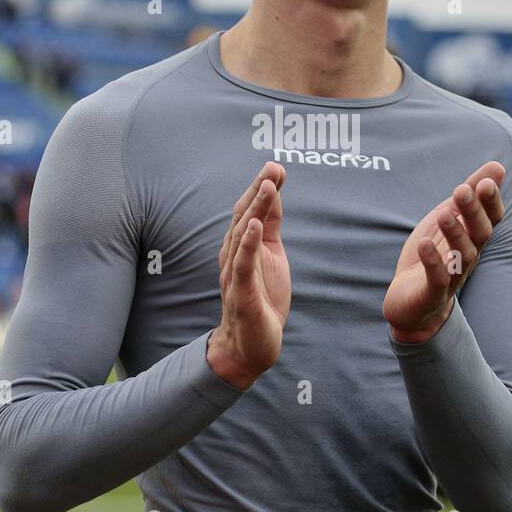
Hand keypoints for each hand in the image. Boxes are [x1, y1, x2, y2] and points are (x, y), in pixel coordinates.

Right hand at [208, 162, 290, 388]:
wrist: (250, 345)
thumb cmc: (261, 298)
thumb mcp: (272, 256)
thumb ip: (271, 227)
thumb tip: (275, 194)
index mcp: (242, 246)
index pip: (250, 211)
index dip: (262, 188)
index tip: (277, 166)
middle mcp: (234, 255)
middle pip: (243, 217)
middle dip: (258, 191)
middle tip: (272, 168)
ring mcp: (236, 273)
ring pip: (241, 236)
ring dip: (255, 209)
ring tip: (268, 187)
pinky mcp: (241, 293)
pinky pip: (242, 265)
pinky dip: (247, 244)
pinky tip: (255, 226)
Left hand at [383, 161, 505, 343]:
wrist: (411, 304)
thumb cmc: (433, 255)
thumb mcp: (448, 218)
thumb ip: (471, 193)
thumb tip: (498, 166)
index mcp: (473, 238)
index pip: (491, 219)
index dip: (491, 202)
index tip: (487, 181)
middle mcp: (468, 257)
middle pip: (480, 234)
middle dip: (473, 212)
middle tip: (463, 189)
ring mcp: (452, 277)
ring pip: (461, 256)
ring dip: (454, 233)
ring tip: (443, 213)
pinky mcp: (432, 293)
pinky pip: (437, 278)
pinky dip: (433, 261)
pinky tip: (424, 243)